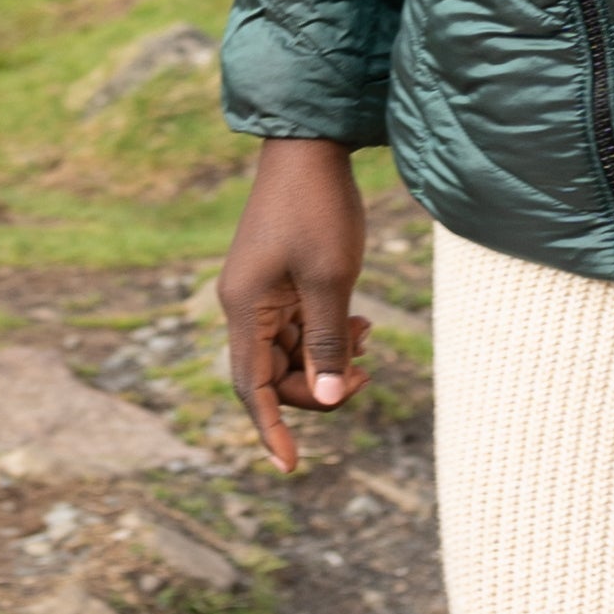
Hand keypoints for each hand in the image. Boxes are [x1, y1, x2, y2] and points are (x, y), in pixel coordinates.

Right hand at [214, 137, 370, 473]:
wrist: (309, 145)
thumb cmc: (318, 208)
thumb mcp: (330, 280)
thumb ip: (327, 342)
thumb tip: (325, 398)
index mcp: (244, 308)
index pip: (251, 387)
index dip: (269, 430)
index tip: (291, 468)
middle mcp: (245, 306)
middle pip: (275, 376)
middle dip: (318, 386)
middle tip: (365, 375)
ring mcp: (261, 294)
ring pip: (291, 354)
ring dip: (329, 359)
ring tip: (369, 338)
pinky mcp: (279, 281)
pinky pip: (299, 328)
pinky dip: (329, 335)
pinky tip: (361, 323)